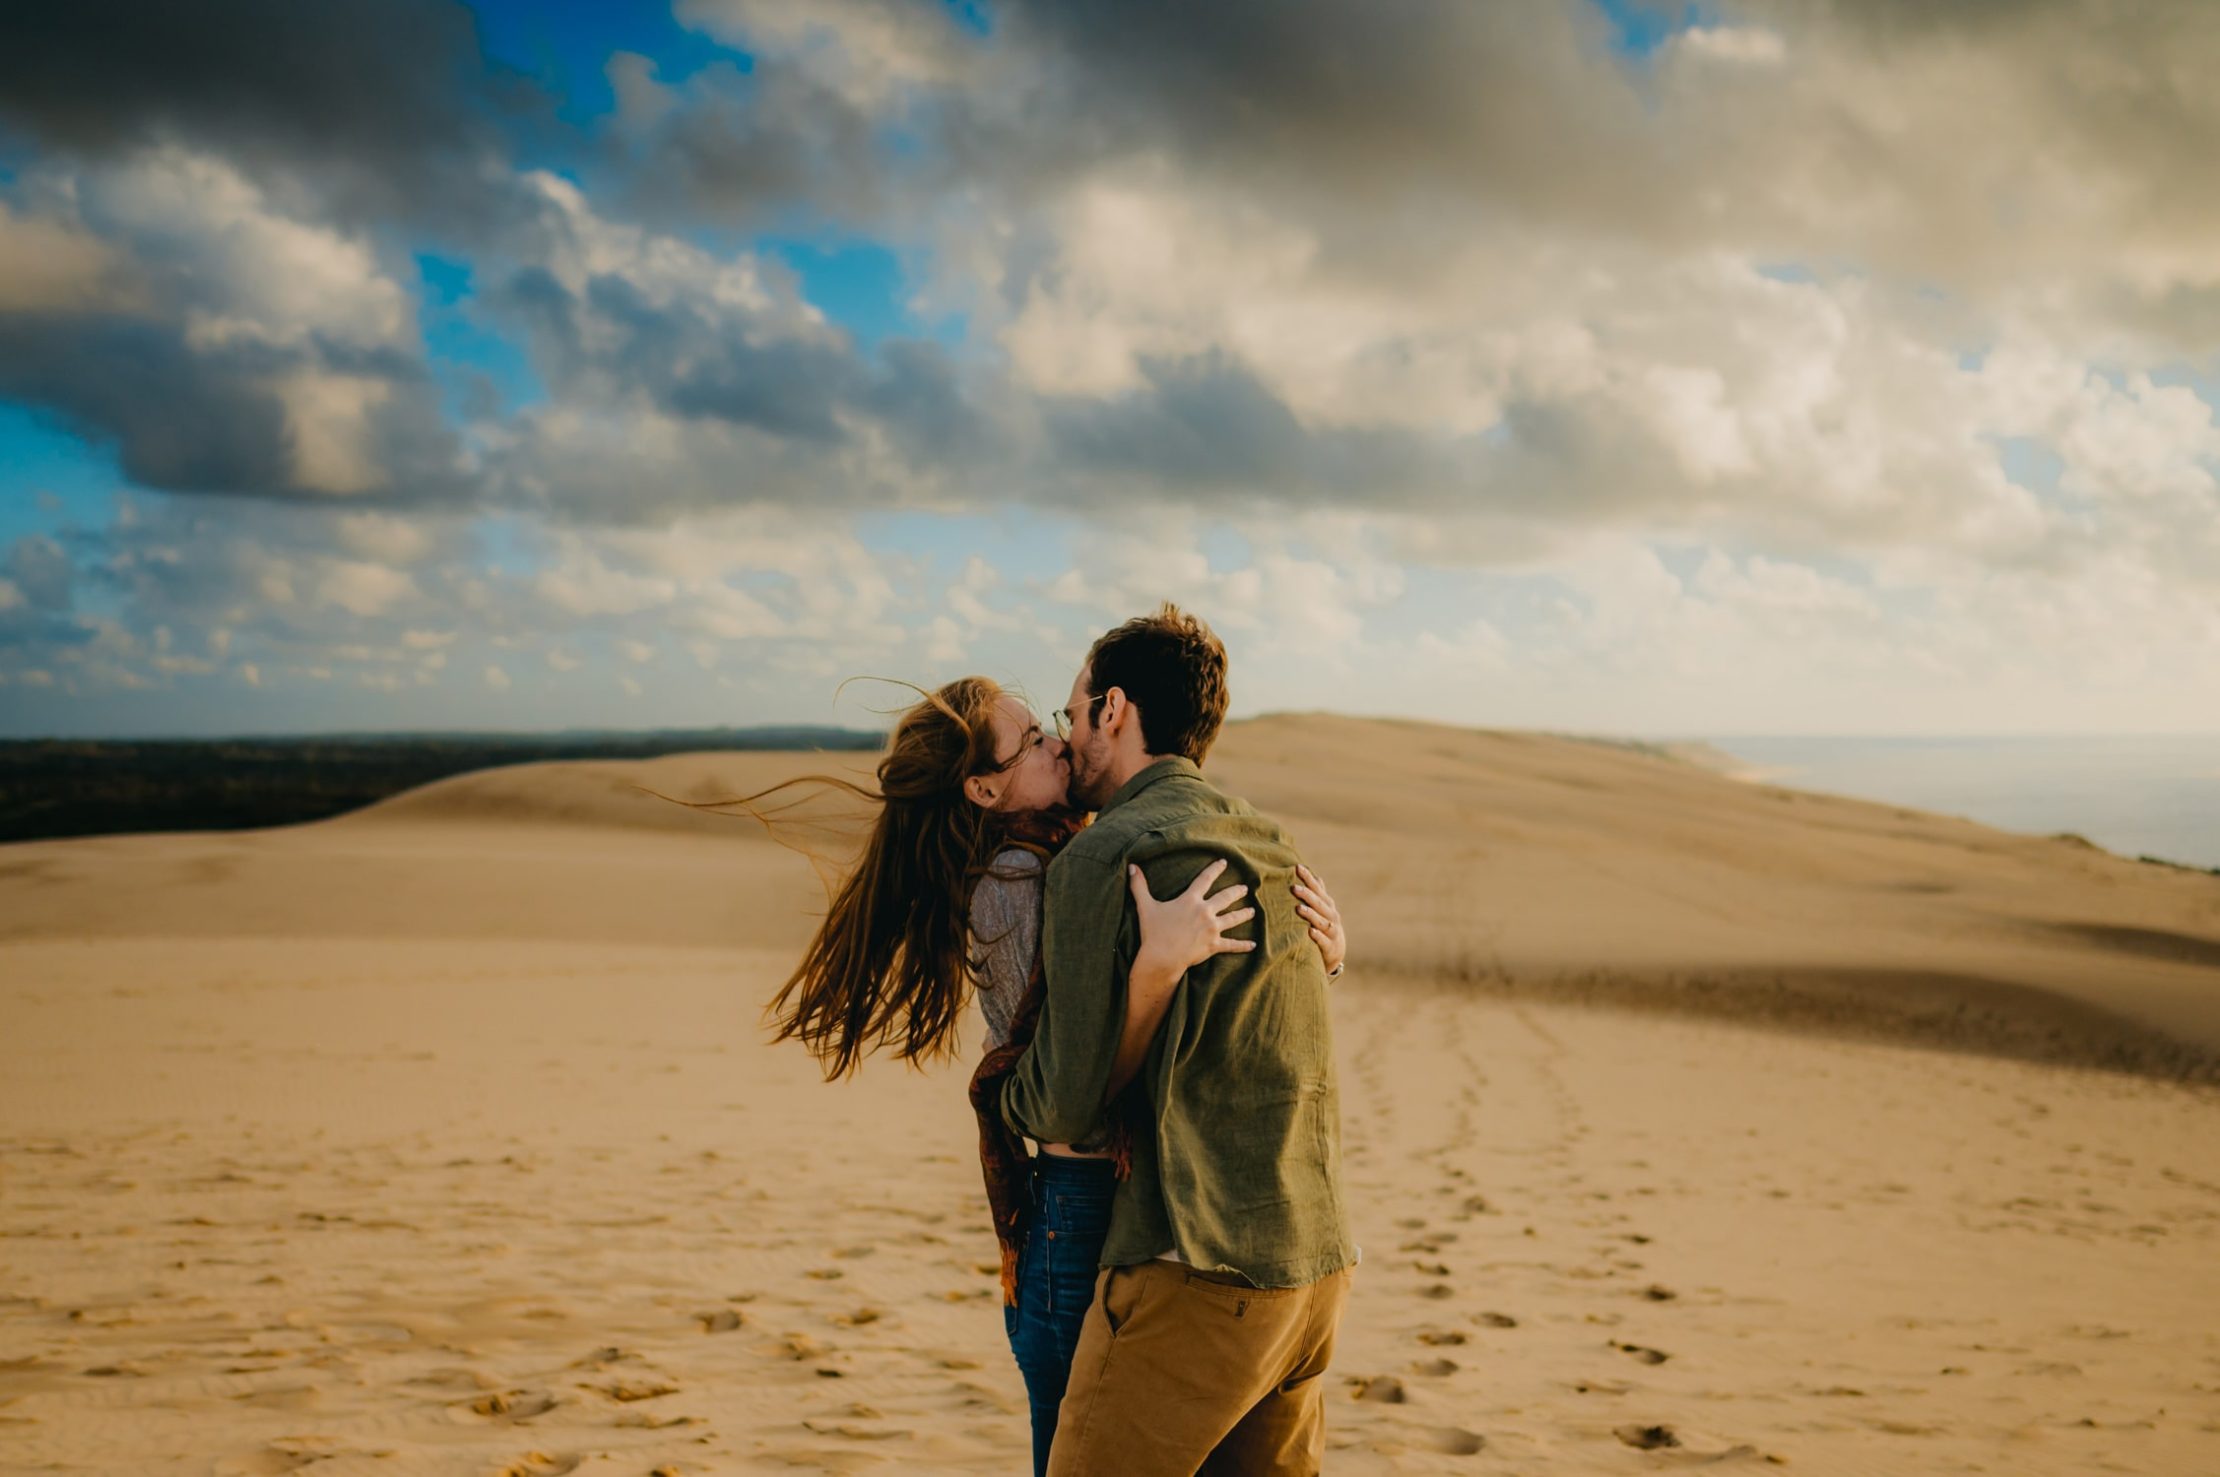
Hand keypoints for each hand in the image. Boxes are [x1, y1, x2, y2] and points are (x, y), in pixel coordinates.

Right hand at [1130, 858, 1255, 977]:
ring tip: (1252, 911)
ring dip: (1244, 914)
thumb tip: (1131, 867)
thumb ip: (1139, 886)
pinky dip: (1243, 945)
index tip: (1224, 862)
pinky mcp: (1214, 945)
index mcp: (1190, 900)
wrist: (1161, 958)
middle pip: (1225, 898)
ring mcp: (1211, 929)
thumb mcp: (1146, 906)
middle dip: (1236, 891)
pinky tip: (1253, 944)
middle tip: (1245, 888)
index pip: (1205, 879)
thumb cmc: (1153, 932)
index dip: (1215, 869)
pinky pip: (1232, 945)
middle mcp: (1204, 912)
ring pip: (1233, 919)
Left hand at [1294, 863, 1345, 975]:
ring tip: (1299, 908)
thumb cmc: (1324, 927)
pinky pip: (1324, 941)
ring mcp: (1332, 932)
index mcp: (1327, 905)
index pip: (1317, 889)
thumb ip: (1319, 895)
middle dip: (1307, 895)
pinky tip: (1310, 931)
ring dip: (1311, 915)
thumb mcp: (1323, 910)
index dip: (1308, 878)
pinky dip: (1318, 936)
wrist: (1335, 953)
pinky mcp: (1330, 948)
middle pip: (1319, 904)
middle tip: (1294, 888)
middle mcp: (1331, 916)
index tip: (1297, 867)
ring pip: (1322, 922)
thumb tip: (1316, 877)